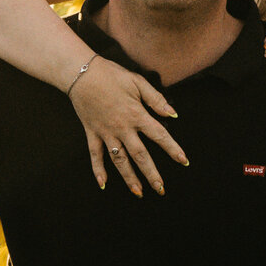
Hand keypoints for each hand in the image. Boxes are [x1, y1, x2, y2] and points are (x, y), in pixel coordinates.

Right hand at [68, 57, 188, 195]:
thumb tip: (172, 114)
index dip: (172, 149)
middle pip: (140, 155)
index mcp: (136, 114)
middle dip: (152, 173)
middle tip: (161, 189)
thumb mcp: (137, 82)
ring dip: (129, 178)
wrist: (81, 73)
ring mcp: (106, 132)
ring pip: (119, 160)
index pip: (159, 135)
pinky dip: (98, 170)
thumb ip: (156, 99)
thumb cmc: (111, 75)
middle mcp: (122, 128)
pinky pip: (95, 155)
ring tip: (139, 192)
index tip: (184, 161)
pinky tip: (104, 185)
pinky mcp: (91, 133)